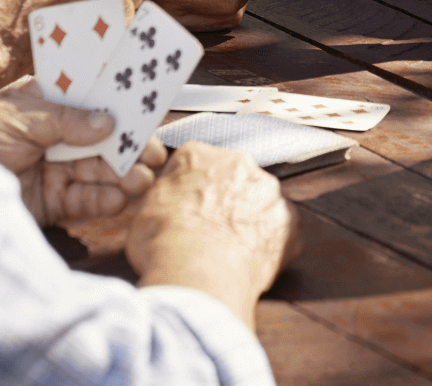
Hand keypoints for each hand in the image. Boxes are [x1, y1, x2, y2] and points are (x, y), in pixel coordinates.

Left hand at [0, 78, 165, 226]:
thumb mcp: (18, 117)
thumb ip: (66, 120)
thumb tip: (109, 122)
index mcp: (47, 104)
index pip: (92, 99)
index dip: (121, 101)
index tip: (150, 106)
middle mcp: (55, 136)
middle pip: (103, 139)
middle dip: (130, 145)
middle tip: (155, 154)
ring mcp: (54, 169)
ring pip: (100, 171)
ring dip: (124, 174)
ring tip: (142, 180)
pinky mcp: (49, 204)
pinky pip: (84, 201)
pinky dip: (103, 200)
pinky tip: (119, 199)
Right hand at [127, 143, 300, 328]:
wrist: (196, 275)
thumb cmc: (163, 244)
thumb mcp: (142, 210)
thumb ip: (162, 193)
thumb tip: (168, 196)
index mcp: (198, 155)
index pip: (195, 164)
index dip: (191, 190)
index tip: (187, 211)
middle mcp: (239, 163)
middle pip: (232, 179)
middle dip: (224, 201)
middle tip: (210, 232)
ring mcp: (268, 192)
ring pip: (259, 203)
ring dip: (249, 221)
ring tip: (229, 252)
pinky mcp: (289, 222)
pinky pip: (280, 232)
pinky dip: (268, 245)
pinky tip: (251, 263)